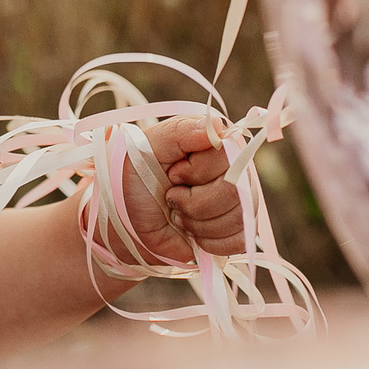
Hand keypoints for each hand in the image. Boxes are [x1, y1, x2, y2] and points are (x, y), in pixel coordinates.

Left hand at [120, 116, 247, 261]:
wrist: (127, 217)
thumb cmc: (139, 176)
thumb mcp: (151, 146)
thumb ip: (182, 131)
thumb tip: (217, 126)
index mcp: (219, 145)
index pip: (229, 158)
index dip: (197, 172)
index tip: (173, 174)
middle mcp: (237, 171)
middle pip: (235, 192)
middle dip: (195, 202)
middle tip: (172, 198)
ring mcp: (241, 203)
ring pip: (237, 219)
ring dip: (197, 223)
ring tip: (178, 214)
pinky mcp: (237, 231)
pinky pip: (239, 241)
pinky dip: (209, 242)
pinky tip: (192, 232)